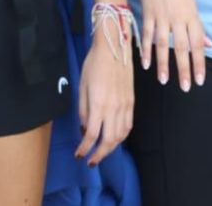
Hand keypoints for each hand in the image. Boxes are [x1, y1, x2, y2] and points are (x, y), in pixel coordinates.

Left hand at [76, 30, 134, 165]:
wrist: (114, 49)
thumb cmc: (94, 65)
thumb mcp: (82, 86)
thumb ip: (83, 109)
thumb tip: (84, 127)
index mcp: (99, 104)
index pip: (91, 135)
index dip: (85, 148)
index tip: (79, 155)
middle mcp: (114, 108)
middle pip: (108, 140)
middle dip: (99, 154)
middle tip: (91, 161)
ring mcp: (125, 106)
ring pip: (120, 136)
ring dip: (111, 148)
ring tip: (101, 152)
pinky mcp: (131, 102)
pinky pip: (128, 126)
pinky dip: (121, 137)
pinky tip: (115, 139)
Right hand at [136, 0, 211, 90]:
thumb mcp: (192, 5)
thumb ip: (199, 27)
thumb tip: (210, 45)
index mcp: (192, 17)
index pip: (198, 45)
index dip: (199, 63)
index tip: (199, 81)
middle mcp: (178, 18)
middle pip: (182, 48)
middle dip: (184, 69)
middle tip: (185, 88)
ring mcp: (162, 16)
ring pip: (163, 44)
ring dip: (163, 63)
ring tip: (164, 81)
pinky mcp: (148, 13)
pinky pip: (147, 35)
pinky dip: (146, 49)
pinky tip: (145, 63)